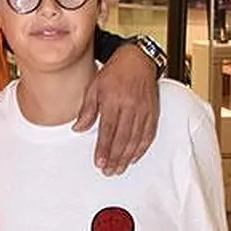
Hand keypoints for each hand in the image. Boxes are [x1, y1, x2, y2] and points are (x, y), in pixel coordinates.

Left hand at [74, 44, 159, 175]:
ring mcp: (144, 110)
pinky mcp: (153, 112)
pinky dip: (141, 148)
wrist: (138, 60)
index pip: (108, 130)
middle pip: (123, 138)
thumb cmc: (114, 73)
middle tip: (108, 170)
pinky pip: (149, 134)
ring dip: (127, 157)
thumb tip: (78, 128)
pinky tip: (134, 157)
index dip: (104, 149)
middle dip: (115, 158)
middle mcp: (130, 106)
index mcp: (113, 100)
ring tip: (119, 168)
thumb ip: (87, 110)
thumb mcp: (94, 87)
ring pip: (136, 139)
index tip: (99, 162)